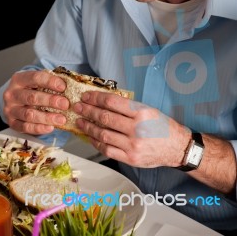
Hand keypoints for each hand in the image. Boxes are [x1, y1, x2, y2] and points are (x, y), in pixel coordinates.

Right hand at [3, 70, 68, 134]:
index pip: (35, 78)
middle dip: (51, 101)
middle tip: (65, 104)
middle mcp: (12, 94)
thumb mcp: (38, 81)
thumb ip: (50, 81)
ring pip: (29, 114)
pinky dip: (39, 128)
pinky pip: (25, 127)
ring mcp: (10, 109)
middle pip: (32, 98)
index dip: (50, 82)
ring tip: (62, 119)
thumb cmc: (31, 88)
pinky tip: (50, 127)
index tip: (63, 87)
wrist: (15, 99)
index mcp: (19, 79)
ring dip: (47, 118)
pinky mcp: (11, 122)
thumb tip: (70, 85)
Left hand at [74, 91, 189, 167]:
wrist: (177, 147)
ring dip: (88, 127)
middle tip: (78, 107)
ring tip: (80, 121)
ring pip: (103, 134)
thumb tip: (104, 102)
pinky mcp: (130, 158)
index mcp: (141, 112)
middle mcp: (137, 129)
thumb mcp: (148, 109)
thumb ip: (128, 107)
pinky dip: (96, 142)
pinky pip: (107, 149)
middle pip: (105, 118)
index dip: (96, 98)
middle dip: (88, 111)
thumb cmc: (162, 126)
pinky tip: (90, 136)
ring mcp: (133, 145)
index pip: (112, 102)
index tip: (86, 96)